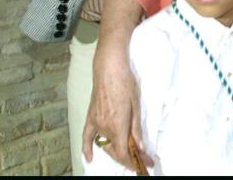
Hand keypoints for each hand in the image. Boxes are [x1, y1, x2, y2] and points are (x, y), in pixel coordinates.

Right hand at [82, 43, 150, 168]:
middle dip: (129, 156)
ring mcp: (96, 123)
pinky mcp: (90, 117)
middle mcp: (104, 128)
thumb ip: (136, 129)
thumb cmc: (126, 83)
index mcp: (117, 126)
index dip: (135, 162)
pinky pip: (86, 137)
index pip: (124, 153)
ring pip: (105, 144)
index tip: (145, 164)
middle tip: (143, 156)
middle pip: (115, 151)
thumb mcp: (136, 106)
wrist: (109, 69)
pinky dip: (87, 149)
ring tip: (129, 148)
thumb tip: (140, 147)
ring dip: (116, 149)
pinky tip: (89, 157)